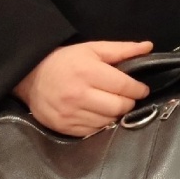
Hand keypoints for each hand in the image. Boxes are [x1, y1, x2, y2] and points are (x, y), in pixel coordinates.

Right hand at [13, 40, 152, 136]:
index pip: (123, 86)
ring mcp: (70, 113)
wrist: (31, 77)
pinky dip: (101, 124)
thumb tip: (149, 47)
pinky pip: (93, 131)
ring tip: (112, 104)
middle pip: (118, 106)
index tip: (142, 89)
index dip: (138, 89)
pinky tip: (99, 113)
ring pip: (107, 121)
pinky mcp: (64, 127)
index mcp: (87, 72)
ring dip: (115, 114)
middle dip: (128, 102)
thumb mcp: (93, 49)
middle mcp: (78, 95)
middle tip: (127, 97)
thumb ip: (122, 49)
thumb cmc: (65, 61)